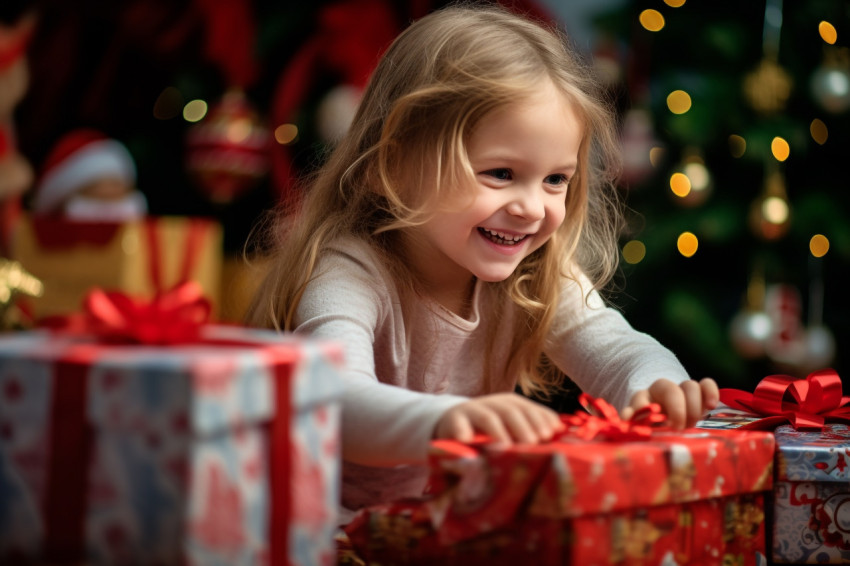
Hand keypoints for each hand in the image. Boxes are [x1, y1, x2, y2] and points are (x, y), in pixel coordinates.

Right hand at [434, 392, 564, 445]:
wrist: (454, 423)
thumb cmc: (491, 431)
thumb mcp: (512, 427)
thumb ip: (534, 428)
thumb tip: (561, 430)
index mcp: (511, 404)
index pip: (529, 408)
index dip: (540, 419)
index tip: (549, 434)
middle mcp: (493, 404)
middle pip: (510, 411)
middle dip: (523, 426)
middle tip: (532, 442)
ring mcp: (473, 411)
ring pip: (487, 417)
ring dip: (498, 431)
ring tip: (506, 446)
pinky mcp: (453, 420)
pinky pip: (458, 425)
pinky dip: (463, 432)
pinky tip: (467, 441)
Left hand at [623, 377, 718, 428]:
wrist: (666, 425)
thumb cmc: (652, 430)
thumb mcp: (641, 430)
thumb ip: (634, 424)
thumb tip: (626, 417)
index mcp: (643, 399)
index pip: (640, 398)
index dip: (644, 410)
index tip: (651, 427)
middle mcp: (661, 391)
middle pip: (670, 389)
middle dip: (676, 409)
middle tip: (678, 428)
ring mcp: (682, 391)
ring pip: (690, 386)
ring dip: (693, 407)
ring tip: (691, 425)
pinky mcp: (700, 395)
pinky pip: (707, 385)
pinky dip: (710, 393)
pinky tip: (711, 406)